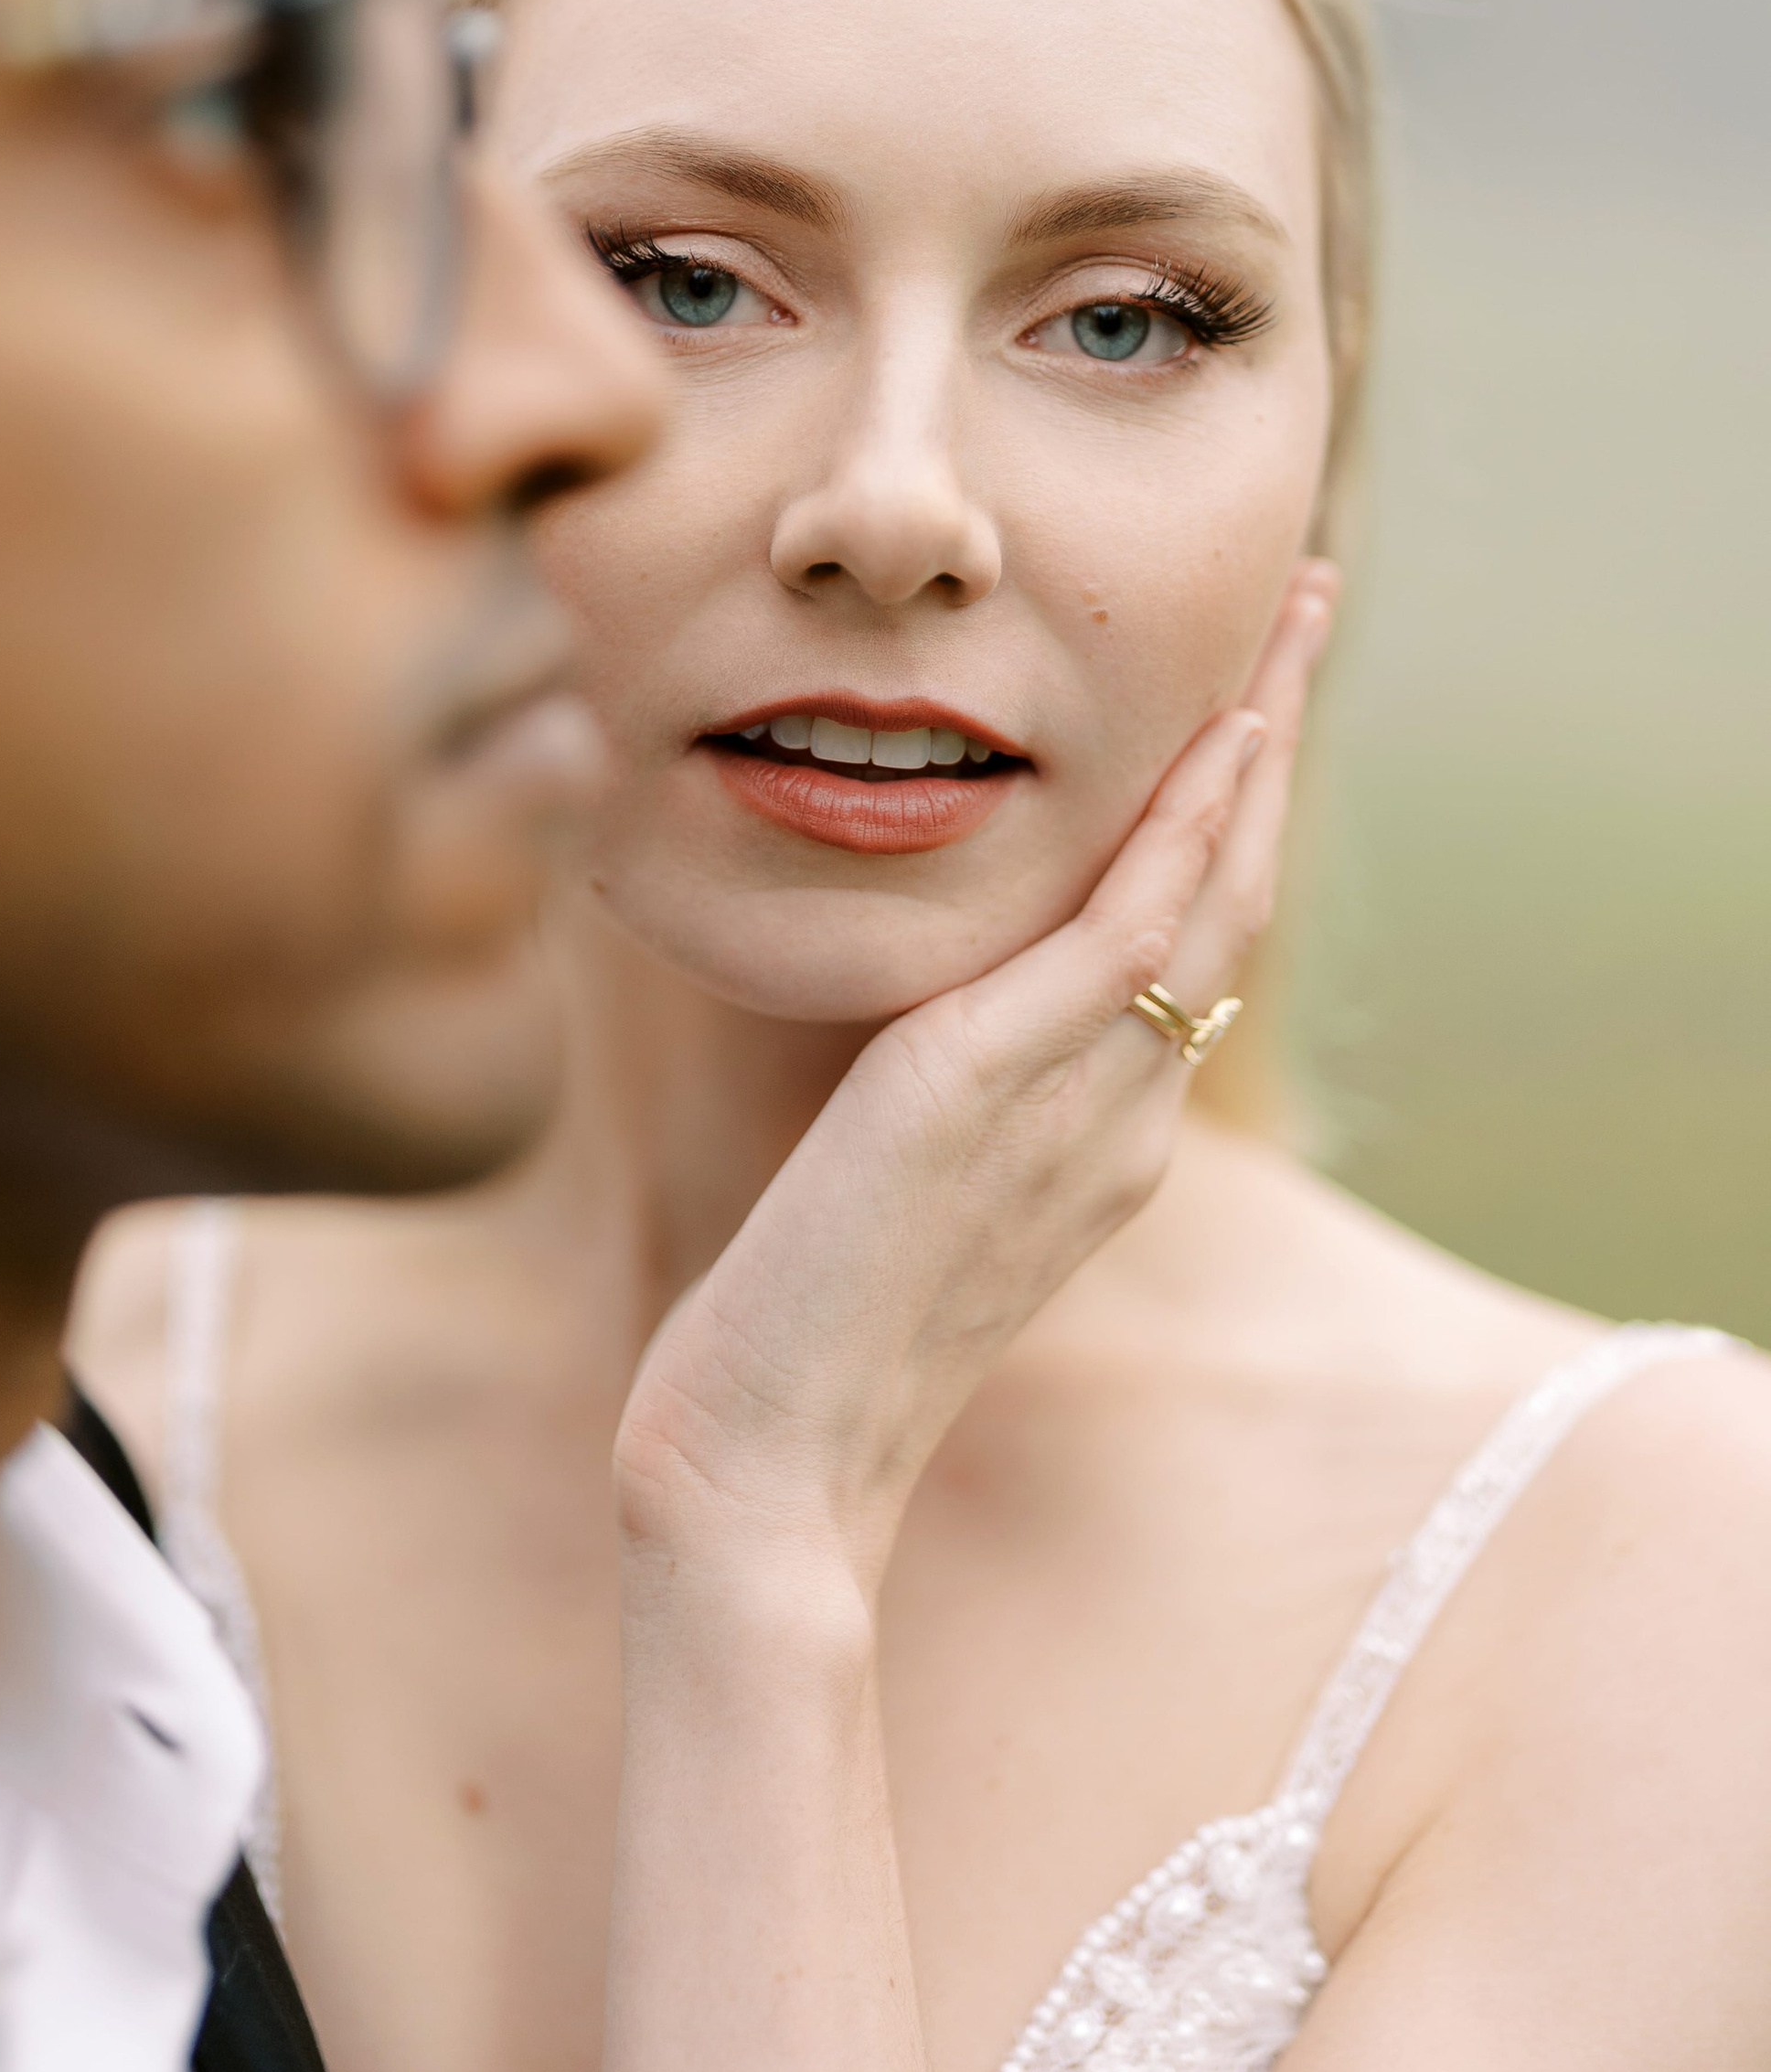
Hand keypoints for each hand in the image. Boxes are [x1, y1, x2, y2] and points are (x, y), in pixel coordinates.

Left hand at [614, 564, 1338, 1605]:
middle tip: (1306, 612)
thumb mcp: (898, 1186)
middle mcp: (1119, 1112)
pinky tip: (1206, 740)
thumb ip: (941, 1101)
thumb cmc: (803, 1330)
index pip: (1195, 938)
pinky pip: (1125, 936)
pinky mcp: (989, 1087)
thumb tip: (922, 1018)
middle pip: (1233, 892)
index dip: (1233, 810)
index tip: (1249, 698)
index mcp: (1102, 1133)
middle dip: (1273, 742)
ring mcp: (1073, 1102)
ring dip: (1254, 746)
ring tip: (1290, 625)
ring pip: (1206, 892)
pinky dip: (1178, 832)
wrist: (766, 1459)